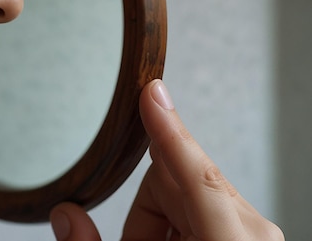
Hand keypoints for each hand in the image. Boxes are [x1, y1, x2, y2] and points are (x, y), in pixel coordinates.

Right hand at [50, 79, 283, 240]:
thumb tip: (65, 213)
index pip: (195, 176)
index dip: (168, 130)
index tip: (152, 91)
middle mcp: (251, 232)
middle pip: (175, 182)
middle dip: (145, 213)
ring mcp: (251, 232)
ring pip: (183, 193)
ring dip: (158, 225)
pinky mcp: (246, 233)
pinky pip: (196, 207)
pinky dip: (172, 227)